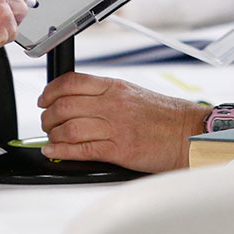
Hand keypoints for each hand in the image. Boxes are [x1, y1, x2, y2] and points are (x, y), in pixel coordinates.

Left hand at [38, 72, 208, 172]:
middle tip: (45, 122)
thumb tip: (78, 102)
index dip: (50, 91)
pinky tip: (54, 151)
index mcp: (115, 87)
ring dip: (52, 135)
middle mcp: (113, 104)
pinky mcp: (119, 150)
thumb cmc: (166, 117)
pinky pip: (81, 149)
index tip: (44, 99)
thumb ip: (107, 96)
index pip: (71, 82)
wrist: (190, 133)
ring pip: (68, 127)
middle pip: (64, 105)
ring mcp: (115, 127)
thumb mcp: (134, 94)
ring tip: (50, 139)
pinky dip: (61, 151)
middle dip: (47, 116)